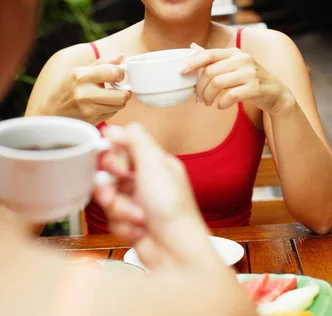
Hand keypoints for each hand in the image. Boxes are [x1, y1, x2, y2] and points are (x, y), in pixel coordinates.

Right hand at [40, 55, 130, 125]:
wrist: (51, 113)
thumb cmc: (66, 90)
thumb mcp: (78, 72)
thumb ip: (101, 64)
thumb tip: (120, 57)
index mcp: (82, 76)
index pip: (114, 73)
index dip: (121, 73)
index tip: (118, 75)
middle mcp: (85, 93)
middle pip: (122, 95)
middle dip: (124, 91)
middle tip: (119, 88)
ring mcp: (88, 109)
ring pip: (120, 105)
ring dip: (118, 101)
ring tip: (109, 96)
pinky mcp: (91, 121)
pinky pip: (112, 114)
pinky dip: (111, 109)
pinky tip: (102, 105)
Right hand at [94, 124, 211, 271]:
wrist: (176, 251)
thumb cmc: (172, 207)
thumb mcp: (154, 164)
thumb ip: (135, 140)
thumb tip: (115, 128)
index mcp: (154, 162)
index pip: (122, 148)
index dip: (112, 157)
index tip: (114, 166)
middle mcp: (145, 180)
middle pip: (109, 174)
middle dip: (110, 186)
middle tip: (116, 191)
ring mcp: (137, 202)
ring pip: (108, 198)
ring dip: (119, 209)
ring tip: (136, 217)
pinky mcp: (130, 223)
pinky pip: (111, 218)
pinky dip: (123, 225)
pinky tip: (139, 230)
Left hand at [182, 43, 294, 115]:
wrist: (277, 93)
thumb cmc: (251, 79)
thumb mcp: (234, 65)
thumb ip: (213, 58)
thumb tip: (192, 46)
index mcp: (235, 52)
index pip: (210, 54)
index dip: (194, 62)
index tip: (182, 71)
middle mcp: (243, 59)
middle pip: (210, 72)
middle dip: (200, 87)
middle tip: (198, 98)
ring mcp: (250, 73)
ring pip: (218, 84)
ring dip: (208, 96)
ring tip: (207, 103)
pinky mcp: (255, 88)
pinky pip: (231, 96)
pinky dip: (221, 103)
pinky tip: (220, 106)